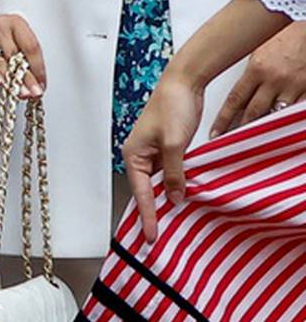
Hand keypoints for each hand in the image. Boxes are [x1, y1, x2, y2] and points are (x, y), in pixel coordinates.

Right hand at [0, 12, 45, 96]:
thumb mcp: (10, 40)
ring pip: (0, 60)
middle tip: (35, 92)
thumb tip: (36, 82)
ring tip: (20, 92)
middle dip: (28, 78)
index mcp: (15, 24)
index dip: (38, 68)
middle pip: (17, 56)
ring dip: (12, 80)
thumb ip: (23, 57)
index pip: (31, 46)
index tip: (42, 84)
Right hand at [122, 73, 203, 243]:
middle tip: (160, 237)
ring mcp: (155, 154)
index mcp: (133, 154)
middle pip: (147, 191)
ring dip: (168, 200)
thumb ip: (174, 173)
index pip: (141, 193)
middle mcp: (141, 156)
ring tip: (175, 223)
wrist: (184, 84)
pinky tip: (187, 198)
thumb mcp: (174, 144)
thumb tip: (174, 199)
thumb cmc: (172, 106)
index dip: (148, 216)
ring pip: (160, 184)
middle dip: (155, 212)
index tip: (151, 236)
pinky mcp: (169, 151)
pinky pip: (171, 175)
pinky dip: (178, 187)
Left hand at [209, 21, 305, 135]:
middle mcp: (273, 80)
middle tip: (230, 143)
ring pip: (275, 115)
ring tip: (253, 142)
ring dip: (263, 129)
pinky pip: (296, 113)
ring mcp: (292, 87)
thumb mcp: (260, 55)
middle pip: (253, 111)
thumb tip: (241, 98)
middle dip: (240, 129)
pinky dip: (286, 122)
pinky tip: (279, 132)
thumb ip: (252, 76)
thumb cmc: (284, 40)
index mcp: (256, 69)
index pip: (235, 100)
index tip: (215, 133)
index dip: (224, 119)